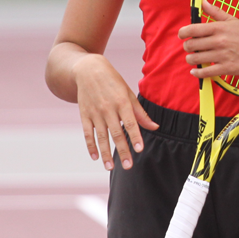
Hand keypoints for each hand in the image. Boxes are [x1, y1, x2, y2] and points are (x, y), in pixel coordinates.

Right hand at [73, 54, 158, 170]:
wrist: (88, 70)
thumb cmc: (113, 82)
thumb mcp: (128, 93)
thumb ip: (140, 113)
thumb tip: (154, 127)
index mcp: (122, 101)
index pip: (130, 122)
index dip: (135, 136)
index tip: (139, 149)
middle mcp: (108, 108)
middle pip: (116, 133)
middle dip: (122, 150)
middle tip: (128, 166)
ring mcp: (95, 112)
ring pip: (101, 136)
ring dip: (106, 153)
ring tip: (110, 167)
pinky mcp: (84, 115)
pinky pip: (87, 133)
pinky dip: (91, 145)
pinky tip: (95, 157)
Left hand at [178, 0, 238, 78]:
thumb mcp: (231, 20)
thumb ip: (215, 11)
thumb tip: (202, 1)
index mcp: (219, 28)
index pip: (192, 30)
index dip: (182, 33)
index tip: (182, 35)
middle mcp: (219, 41)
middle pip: (191, 45)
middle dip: (188, 47)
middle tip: (191, 47)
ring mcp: (222, 55)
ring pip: (195, 59)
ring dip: (191, 59)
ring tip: (195, 58)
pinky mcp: (226, 68)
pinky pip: (205, 72)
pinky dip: (197, 72)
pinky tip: (196, 70)